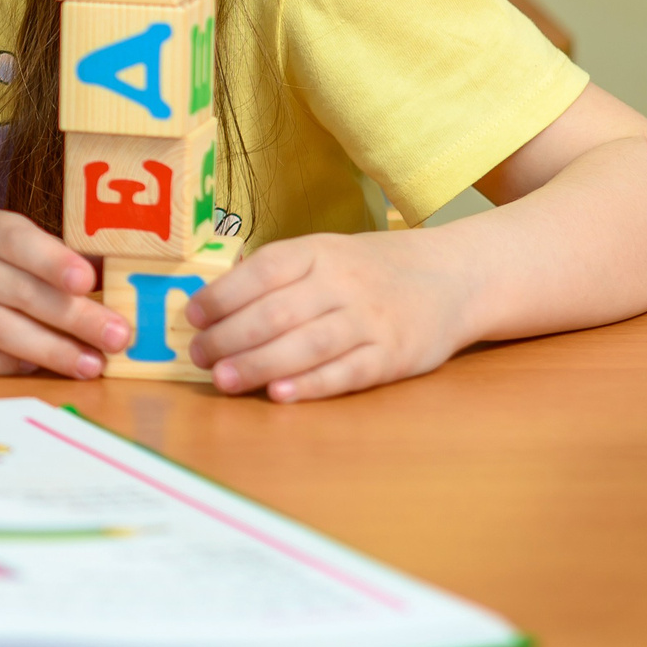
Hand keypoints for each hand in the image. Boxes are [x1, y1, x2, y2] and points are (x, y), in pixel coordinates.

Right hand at [0, 208, 128, 377]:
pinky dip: (7, 365)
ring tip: (92, 364)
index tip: (88, 280)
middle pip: (17, 293)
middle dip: (74, 318)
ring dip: (51, 350)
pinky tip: (38, 369)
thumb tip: (100, 280)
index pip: (15, 240)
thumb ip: (32, 254)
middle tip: (118, 336)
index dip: (52, 259)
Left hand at [185, 229, 475, 401]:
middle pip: (277, 313)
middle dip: (230, 338)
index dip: (223, 294)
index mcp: (319, 252)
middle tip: (199, 357)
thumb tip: (215, 301)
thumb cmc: (371, 269)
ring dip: (259, 365)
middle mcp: (343, 284)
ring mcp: (370, 321)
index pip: (263, 270)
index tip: (193, 316)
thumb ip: (278, 274)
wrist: (453, 277)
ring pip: (306, 345)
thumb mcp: (326, 253)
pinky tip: (279, 394)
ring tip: (224, 380)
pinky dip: (310, 385)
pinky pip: (346, 373)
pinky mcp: (392, 356)